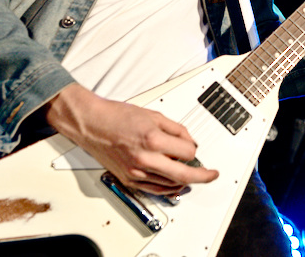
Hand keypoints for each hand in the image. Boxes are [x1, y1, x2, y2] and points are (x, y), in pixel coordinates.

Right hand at [45, 84, 218, 194]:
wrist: (92, 124)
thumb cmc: (117, 117)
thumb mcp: (153, 115)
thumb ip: (176, 129)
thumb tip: (190, 141)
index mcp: (153, 140)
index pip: (188, 152)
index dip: (194, 149)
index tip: (194, 147)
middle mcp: (145, 159)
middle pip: (183, 175)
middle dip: (202, 176)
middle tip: (211, 175)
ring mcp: (136, 172)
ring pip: (170, 185)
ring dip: (185, 181)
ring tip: (193, 176)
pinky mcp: (129, 179)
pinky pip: (155, 189)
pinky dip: (168, 188)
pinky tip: (176, 185)